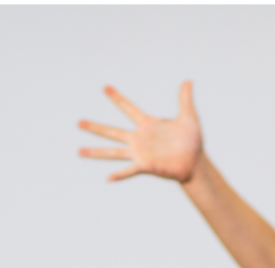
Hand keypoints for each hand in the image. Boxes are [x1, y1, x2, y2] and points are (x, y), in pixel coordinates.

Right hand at [77, 83, 202, 183]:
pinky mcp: (146, 166)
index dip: (117, 98)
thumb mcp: (189, 117)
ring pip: (113, 152)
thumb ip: (184, 100)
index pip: (129, 108)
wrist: (195, 163)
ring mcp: (140, 153)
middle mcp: (139, 139)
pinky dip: (120, 174)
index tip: (105, 87)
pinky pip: (129, 170)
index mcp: (147, 124)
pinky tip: (108, 178)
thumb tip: (187, 81)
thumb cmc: (192, 141)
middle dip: (96, 127)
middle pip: (112, 131)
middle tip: (79, 122)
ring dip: (96, 151)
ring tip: (79, 151)